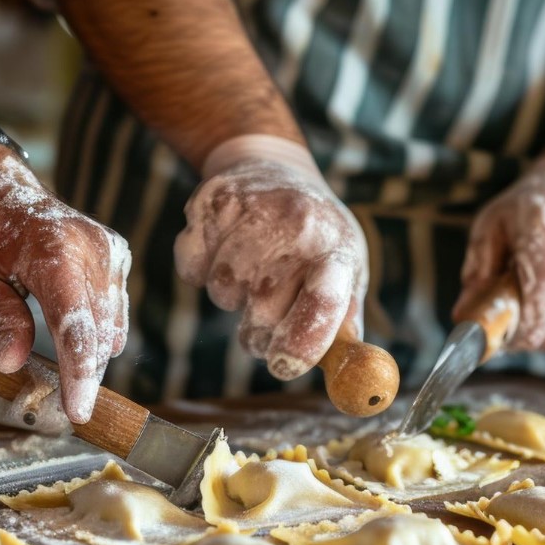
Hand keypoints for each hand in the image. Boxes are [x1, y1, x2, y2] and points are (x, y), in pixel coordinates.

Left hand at [0, 146, 128, 422]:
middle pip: (99, 333)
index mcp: (54, 252)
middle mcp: (92, 248)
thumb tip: (15, 366)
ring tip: (64, 375)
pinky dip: (96, 332)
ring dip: (91, 355)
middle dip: (84, 374)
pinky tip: (72, 340)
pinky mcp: (118, 254)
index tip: (78, 412)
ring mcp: (110, 249)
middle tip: (64, 406)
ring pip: (113, 326)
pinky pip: (114, 310)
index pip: (75, 327)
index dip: (79, 376)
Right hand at [175, 135, 367, 378]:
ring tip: (250, 271)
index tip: (284, 365)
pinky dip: (200, 272)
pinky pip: (191, 268)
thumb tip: (353, 379)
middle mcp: (299, 224)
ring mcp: (253, 209)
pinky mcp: (210, 201)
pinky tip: (222, 250)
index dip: (303, 343)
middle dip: (260, 332)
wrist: (271, 166)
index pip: (324, 302)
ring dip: (231, 297)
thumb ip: (343, 326)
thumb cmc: (313, 237)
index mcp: (337, 248)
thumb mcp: (343, 271)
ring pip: (223, 292)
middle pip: (263, 313)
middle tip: (265, 317)